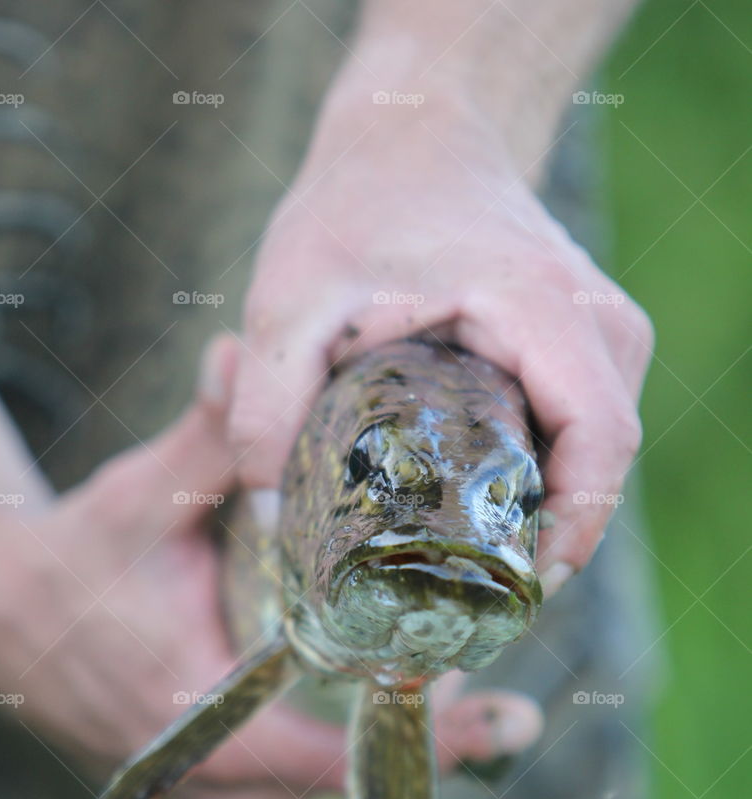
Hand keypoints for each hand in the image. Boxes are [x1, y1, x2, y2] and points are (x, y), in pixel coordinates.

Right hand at [0, 337, 541, 798]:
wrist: (4, 613)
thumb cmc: (79, 555)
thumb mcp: (143, 497)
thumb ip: (204, 435)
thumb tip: (242, 350)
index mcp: (188, 707)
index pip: (322, 756)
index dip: (418, 740)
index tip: (503, 719)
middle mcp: (190, 766)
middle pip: (327, 793)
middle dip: (404, 750)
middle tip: (482, 698)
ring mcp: (184, 787)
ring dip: (359, 762)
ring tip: (426, 699)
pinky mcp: (183, 783)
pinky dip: (313, 767)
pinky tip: (353, 711)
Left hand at [229, 80, 652, 594]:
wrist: (415, 131)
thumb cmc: (357, 203)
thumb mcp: (288, 296)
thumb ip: (264, 405)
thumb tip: (269, 513)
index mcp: (540, 310)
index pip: (598, 441)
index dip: (571, 528)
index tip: (519, 590)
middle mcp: (595, 326)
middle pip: (601, 463)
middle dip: (546, 542)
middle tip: (471, 602)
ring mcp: (600, 335)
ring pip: (595, 454)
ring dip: (545, 515)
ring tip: (471, 568)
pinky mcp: (585, 347)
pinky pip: (581, 433)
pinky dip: (543, 479)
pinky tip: (482, 513)